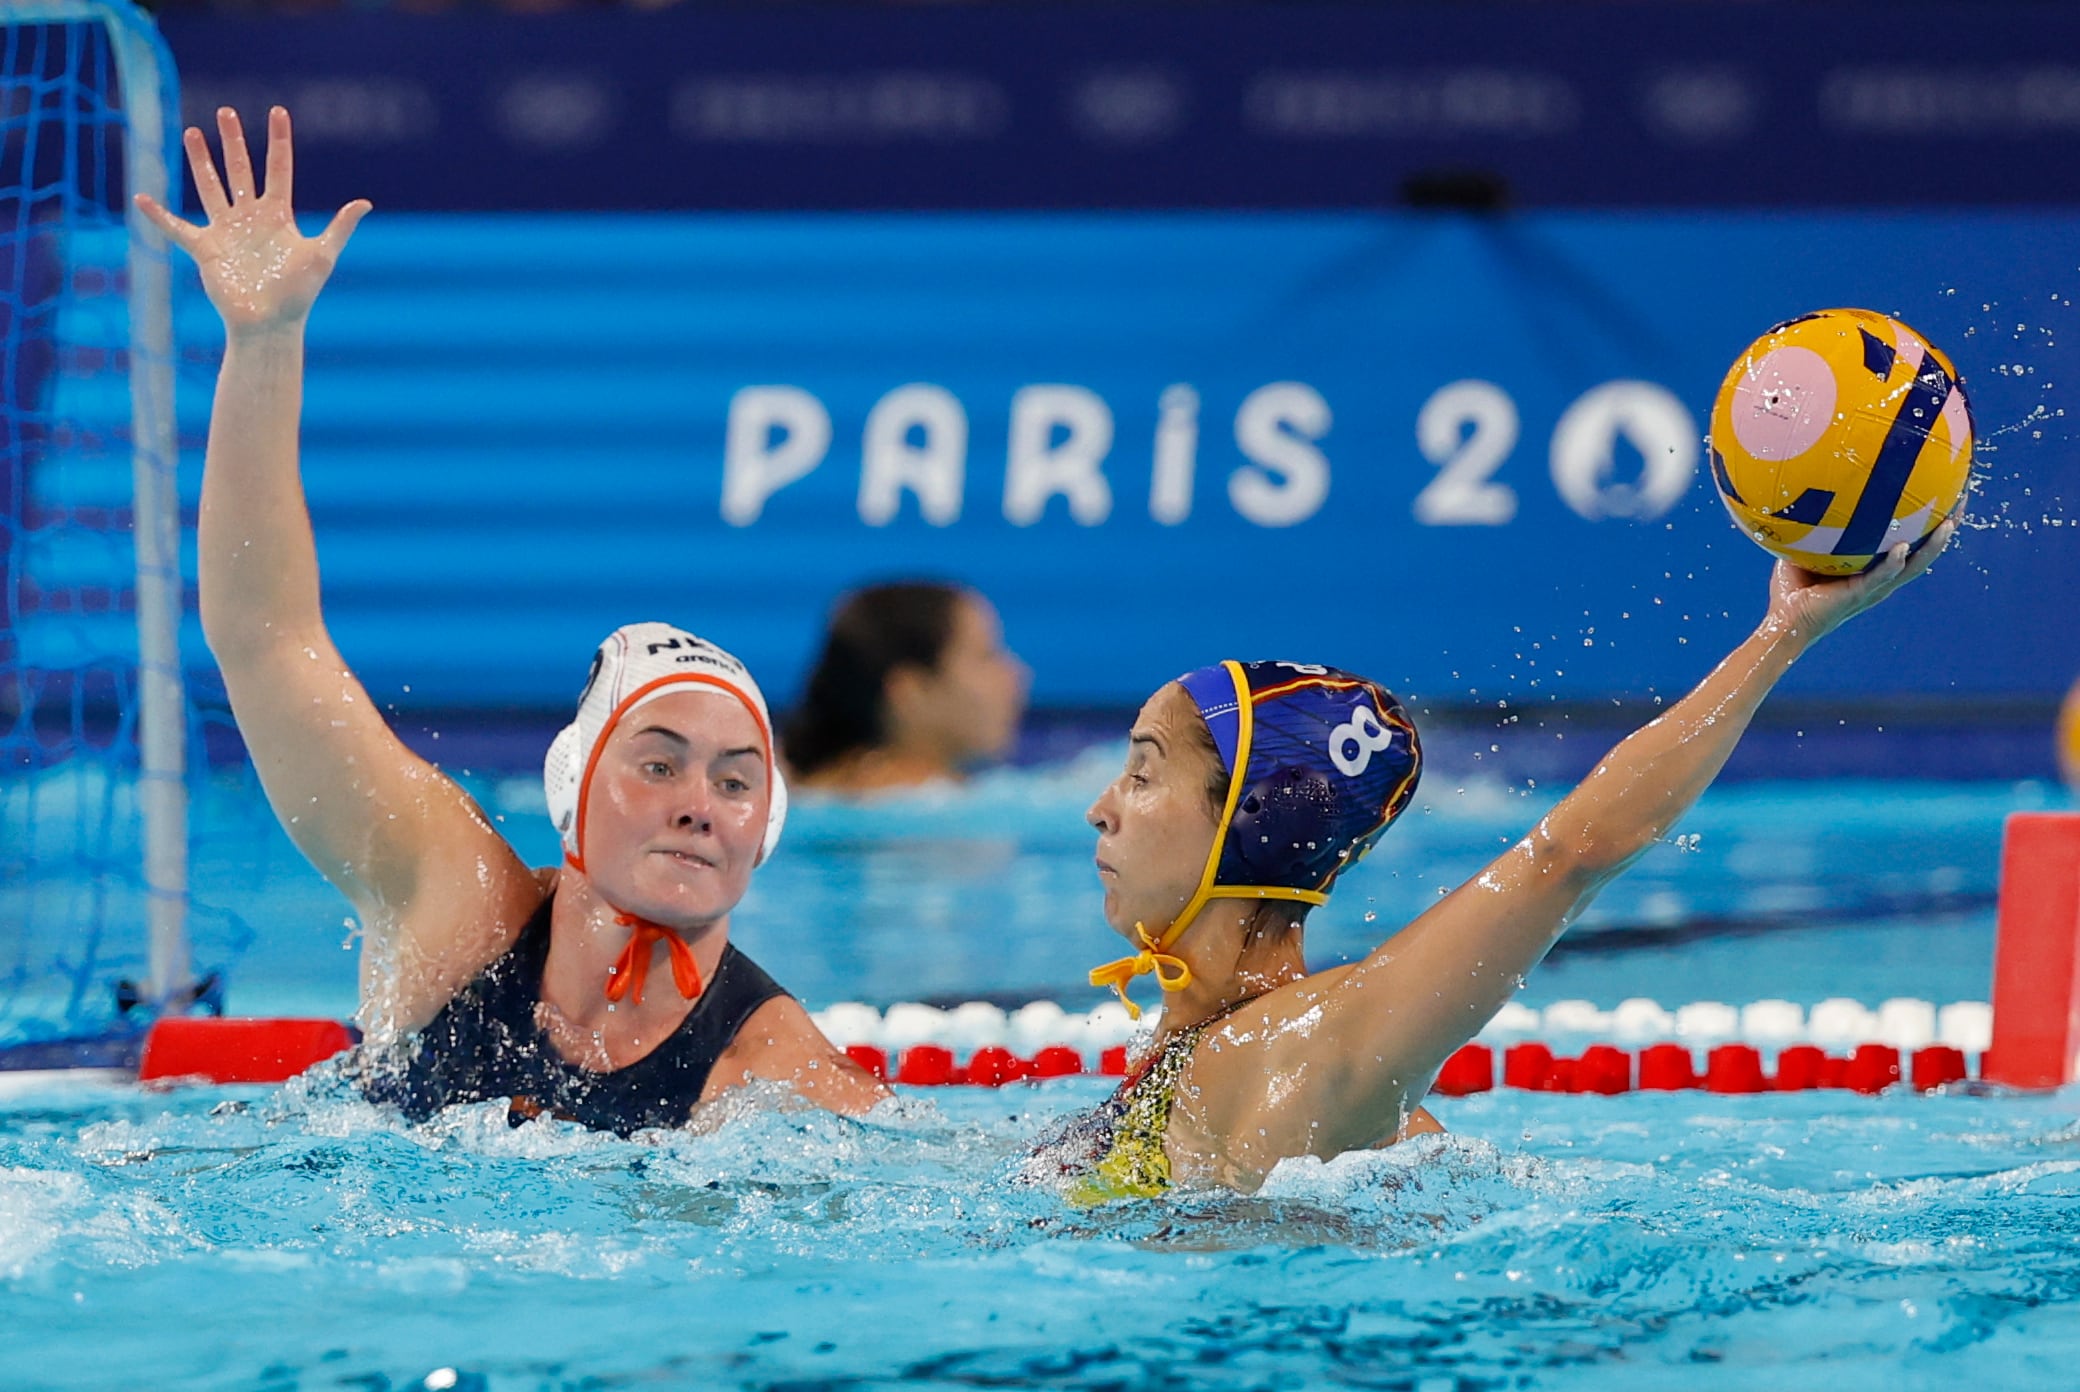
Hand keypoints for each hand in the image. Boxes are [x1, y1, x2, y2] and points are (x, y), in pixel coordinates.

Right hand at [133, 106, 368, 334]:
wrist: (270, 323)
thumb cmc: (298, 293)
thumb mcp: (323, 255)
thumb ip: (340, 227)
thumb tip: (365, 202)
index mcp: (278, 216)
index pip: (279, 169)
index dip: (279, 141)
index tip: (278, 112)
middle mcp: (251, 218)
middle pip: (241, 170)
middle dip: (234, 142)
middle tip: (226, 112)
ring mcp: (226, 231)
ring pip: (210, 187)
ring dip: (201, 161)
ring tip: (193, 132)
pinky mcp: (205, 249)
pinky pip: (176, 229)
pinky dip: (158, 216)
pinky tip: (140, 199)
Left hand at [1765, 515, 1958, 645]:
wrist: (1782, 622)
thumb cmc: (1792, 590)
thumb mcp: (1804, 551)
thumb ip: (1814, 528)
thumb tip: (1811, 496)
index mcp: (1873, 571)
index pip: (1909, 545)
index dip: (1927, 526)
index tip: (1943, 499)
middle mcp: (1881, 581)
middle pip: (1923, 554)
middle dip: (1944, 530)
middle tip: (1961, 503)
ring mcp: (1873, 589)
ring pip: (1913, 567)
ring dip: (1932, 546)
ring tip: (1949, 524)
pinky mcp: (1859, 595)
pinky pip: (1881, 578)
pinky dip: (1893, 564)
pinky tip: (1903, 548)